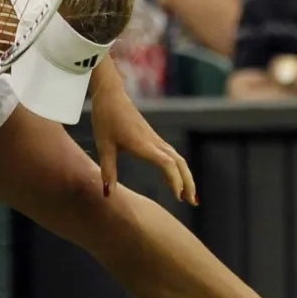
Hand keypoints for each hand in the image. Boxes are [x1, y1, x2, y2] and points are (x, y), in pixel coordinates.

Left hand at [91, 85, 196, 204]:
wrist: (111, 95)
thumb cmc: (106, 119)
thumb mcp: (104, 146)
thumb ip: (108, 170)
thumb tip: (108, 193)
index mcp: (144, 145)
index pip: (168, 164)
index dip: (175, 180)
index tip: (178, 196)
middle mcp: (154, 142)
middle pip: (180, 163)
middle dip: (188, 182)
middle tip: (193, 201)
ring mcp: (155, 139)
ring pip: (177, 159)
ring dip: (185, 176)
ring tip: (187, 195)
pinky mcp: (152, 137)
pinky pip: (170, 155)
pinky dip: (176, 168)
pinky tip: (172, 178)